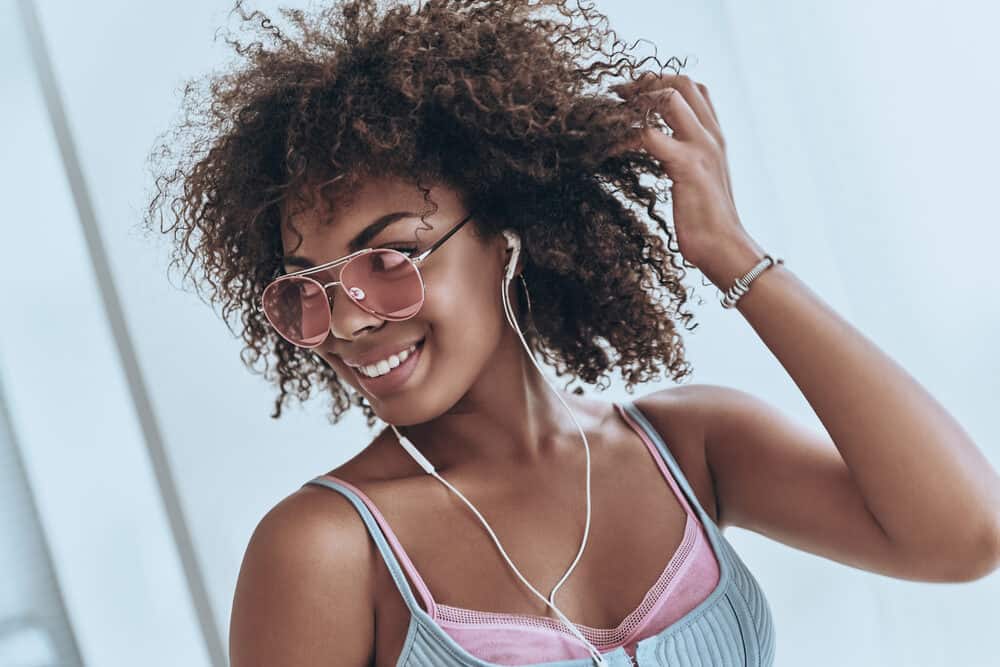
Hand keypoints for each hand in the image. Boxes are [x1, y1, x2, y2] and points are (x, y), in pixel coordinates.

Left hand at [611, 72, 760, 277]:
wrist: (724, 247)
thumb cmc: (708, 222)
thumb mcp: (701, 181)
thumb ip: (687, 159)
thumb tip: (664, 151)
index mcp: (716, 137)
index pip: (695, 89)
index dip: (663, 82)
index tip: (636, 91)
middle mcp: (712, 136)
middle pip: (682, 83)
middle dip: (646, 81)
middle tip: (618, 91)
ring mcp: (701, 148)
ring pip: (668, 98)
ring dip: (635, 99)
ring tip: (611, 109)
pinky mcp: (686, 166)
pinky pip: (648, 136)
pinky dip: (624, 135)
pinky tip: (608, 146)